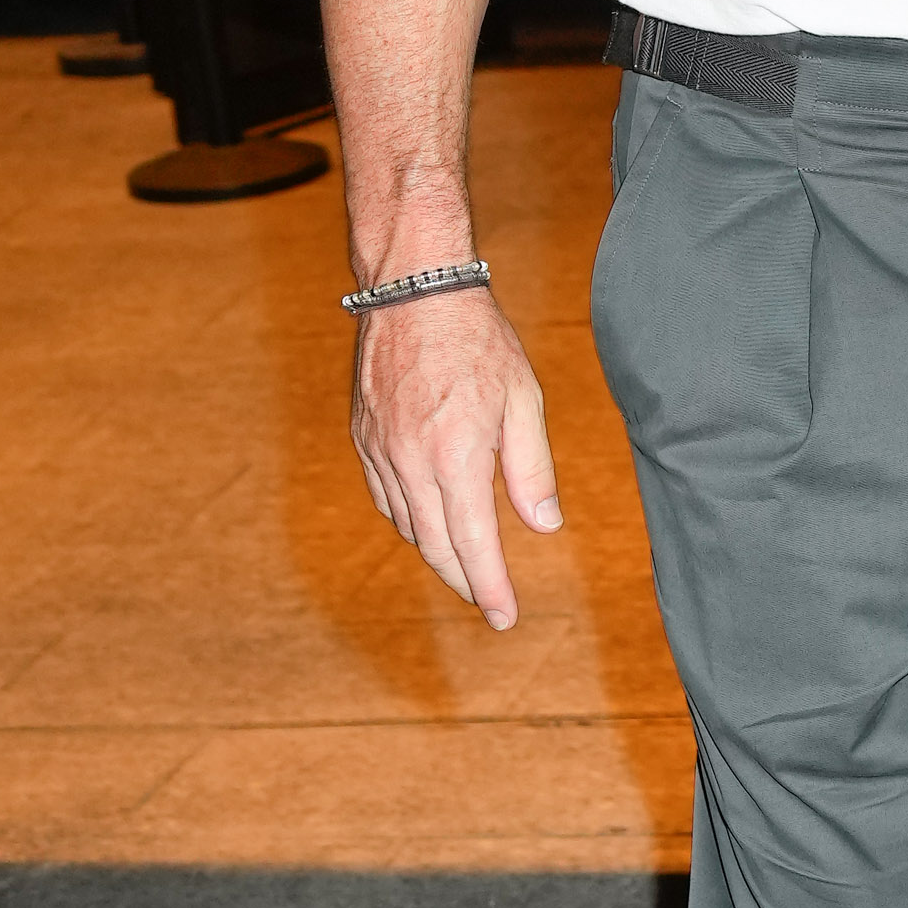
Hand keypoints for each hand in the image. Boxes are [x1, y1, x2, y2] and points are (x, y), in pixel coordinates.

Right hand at [350, 287, 561, 628]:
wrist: (413, 291)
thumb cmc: (478, 340)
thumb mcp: (522, 400)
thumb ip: (531, 467)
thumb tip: (544, 525)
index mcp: (456, 457)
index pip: (473, 545)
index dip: (490, 587)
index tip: (505, 617)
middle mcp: (411, 463)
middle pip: (436, 546)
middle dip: (465, 580)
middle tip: (489, 600)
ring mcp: (381, 452)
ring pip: (407, 526)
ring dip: (437, 551)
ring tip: (466, 563)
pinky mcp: (363, 438)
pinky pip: (386, 497)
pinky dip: (408, 519)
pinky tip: (428, 519)